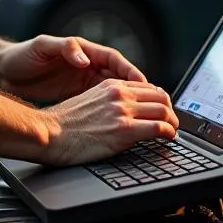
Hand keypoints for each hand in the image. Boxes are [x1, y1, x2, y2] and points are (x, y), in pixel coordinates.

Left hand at [0, 34, 146, 103]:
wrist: (4, 70)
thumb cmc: (22, 55)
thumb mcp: (42, 46)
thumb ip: (65, 48)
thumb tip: (84, 58)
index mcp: (84, 51)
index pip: (115, 60)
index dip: (131, 71)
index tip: (143, 84)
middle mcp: (87, 65)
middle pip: (121, 76)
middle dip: (138, 89)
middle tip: (154, 103)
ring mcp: (83, 80)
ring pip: (115, 91)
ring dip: (129, 102)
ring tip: (143, 116)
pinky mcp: (77, 95)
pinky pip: (102, 103)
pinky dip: (113, 111)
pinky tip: (120, 122)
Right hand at [41, 80, 177, 165]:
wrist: (50, 133)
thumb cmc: (64, 123)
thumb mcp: (89, 100)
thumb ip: (108, 101)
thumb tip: (123, 112)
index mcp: (111, 84)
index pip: (148, 87)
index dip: (160, 100)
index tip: (163, 110)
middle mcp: (119, 94)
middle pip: (160, 97)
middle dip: (170, 110)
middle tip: (172, 122)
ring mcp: (122, 111)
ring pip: (164, 111)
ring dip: (173, 122)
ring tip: (172, 131)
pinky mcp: (124, 130)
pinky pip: (159, 128)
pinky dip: (169, 133)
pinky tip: (168, 138)